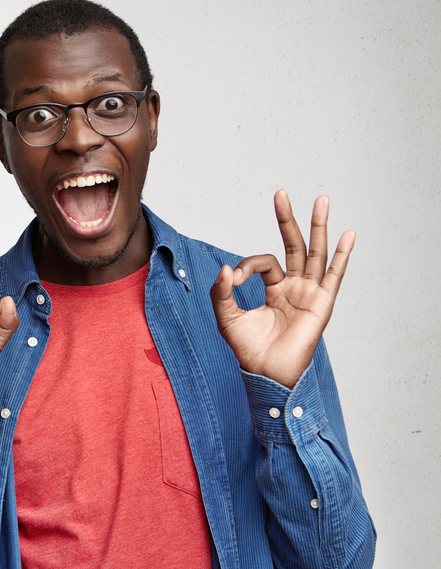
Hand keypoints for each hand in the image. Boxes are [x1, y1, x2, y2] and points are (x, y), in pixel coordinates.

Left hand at [210, 190, 354, 387]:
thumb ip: (221, 292)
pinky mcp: (321, 304)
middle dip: (288, 219)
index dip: (246, 266)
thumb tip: (225, 268)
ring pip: (315, 253)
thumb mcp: (226, 317)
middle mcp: (295, 287)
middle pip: (294, 245)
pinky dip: (341, 255)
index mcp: (274, 288)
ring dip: (318, 226)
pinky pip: (334, 275)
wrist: (266, 374)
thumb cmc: (248, 350)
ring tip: (322, 199)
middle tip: (281, 193)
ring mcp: (310, 293)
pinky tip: (347, 235)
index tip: (232, 280)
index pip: (263, 263)